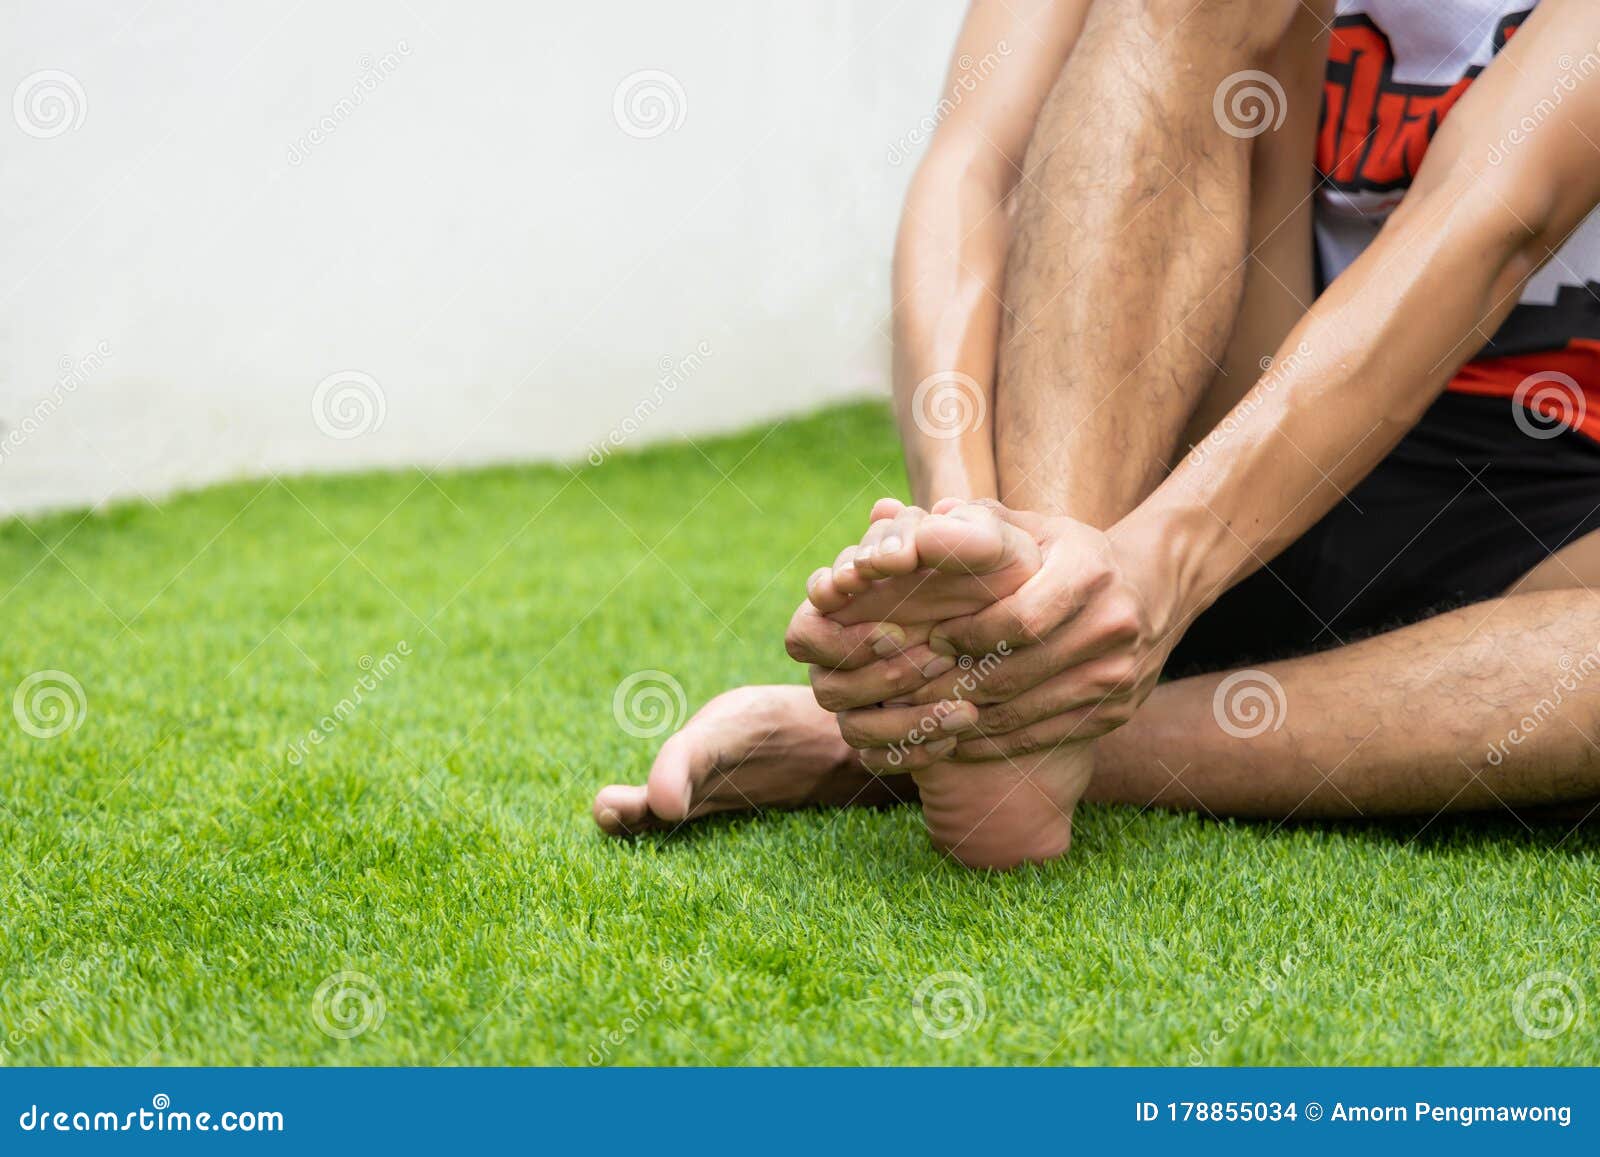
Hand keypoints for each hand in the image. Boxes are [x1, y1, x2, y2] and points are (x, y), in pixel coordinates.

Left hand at [833, 505, 1179, 759]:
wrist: (1154, 588)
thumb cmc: (1070, 555)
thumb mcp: (1036, 529)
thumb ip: (979, 525)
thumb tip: (917, 522)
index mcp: (1090, 572)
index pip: (1019, 619)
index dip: (967, 635)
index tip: (930, 637)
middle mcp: (1113, 624)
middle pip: (1019, 672)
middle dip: (956, 681)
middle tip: (910, 687)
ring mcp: (1119, 674)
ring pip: (1028, 711)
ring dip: (968, 718)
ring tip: (924, 714)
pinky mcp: (1118, 711)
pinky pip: (1046, 736)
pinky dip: (998, 742)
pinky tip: (960, 738)